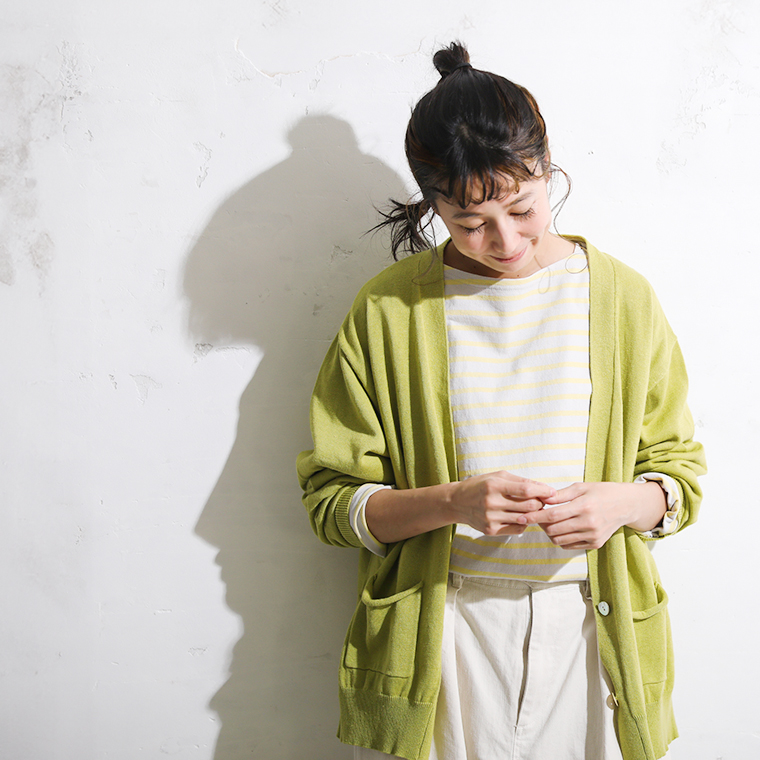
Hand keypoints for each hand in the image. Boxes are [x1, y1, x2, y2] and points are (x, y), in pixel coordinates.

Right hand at [450, 471, 555, 535]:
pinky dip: (524, 522)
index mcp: (494, 485)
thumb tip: (544, 488)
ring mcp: (490, 518)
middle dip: (539, 503)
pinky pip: (517, 528)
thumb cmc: (480, 485)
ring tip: (532, 508)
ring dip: (533, 514)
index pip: (525, 490)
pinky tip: (520, 516)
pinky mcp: (490, 530)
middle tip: (542, 501)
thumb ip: (521, 481)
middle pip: (528, 506)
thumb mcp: (498, 476)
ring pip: (524, 518)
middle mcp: (491, 502)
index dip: (542, 491)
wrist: (457, 502)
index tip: (552, 492)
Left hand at [522, 481, 666, 549]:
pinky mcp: (595, 544)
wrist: (626, 505)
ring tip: (548, 522)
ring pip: (559, 540)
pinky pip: (569, 546)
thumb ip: (560, 495)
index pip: (553, 515)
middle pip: (554, 530)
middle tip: (536, 516)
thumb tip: (540, 499)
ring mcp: (592, 536)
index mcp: (584, 506)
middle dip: (540, 524)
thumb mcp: (581, 487)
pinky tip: (561, 529)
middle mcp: (589, 524)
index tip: (522, 516)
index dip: (535, 517)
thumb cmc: (601, 492)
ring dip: (549, 533)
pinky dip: (560, 539)